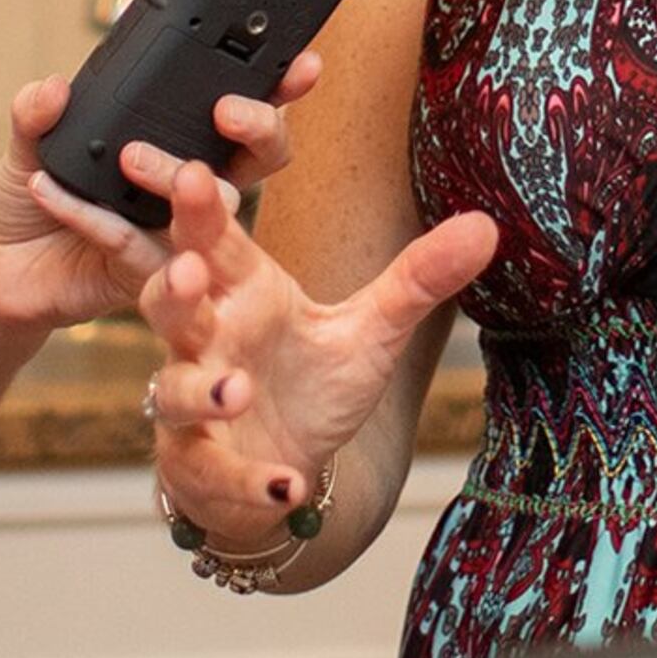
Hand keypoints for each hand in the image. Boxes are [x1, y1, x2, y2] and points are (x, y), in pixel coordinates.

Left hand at [0, 57, 319, 335]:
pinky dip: (89, 216)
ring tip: (131, 157)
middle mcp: (189, 189)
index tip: (297, 63)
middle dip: (258, 128)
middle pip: (256, 159)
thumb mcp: (27, 144)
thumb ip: (37, 112)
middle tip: (227, 111)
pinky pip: (131, 243)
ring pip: (210, 209)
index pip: (240, 112)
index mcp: (176, 144)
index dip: (278, 87)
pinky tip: (49, 188)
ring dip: (179, 179)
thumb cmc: (30, 200)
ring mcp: (176, 235)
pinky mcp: (146, 277)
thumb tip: (53, 87)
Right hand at [130, 159, 494, 551]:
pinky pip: (210, 471)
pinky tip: (285, 485)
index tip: (195, 173)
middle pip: (169, 304)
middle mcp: (207, 342)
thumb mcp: (372, 329)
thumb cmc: (315, 385)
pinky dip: (245, 480)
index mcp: (243, 293)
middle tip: (190, 268)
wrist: (288, 466)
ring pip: (174, 389)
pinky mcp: (198, 466)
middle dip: (173, 285)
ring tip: (237, 389)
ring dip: (201, 389)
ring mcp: (193, 406)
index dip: (198, 211)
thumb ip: (418, 278)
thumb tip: (487, 226)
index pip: (214, 242)